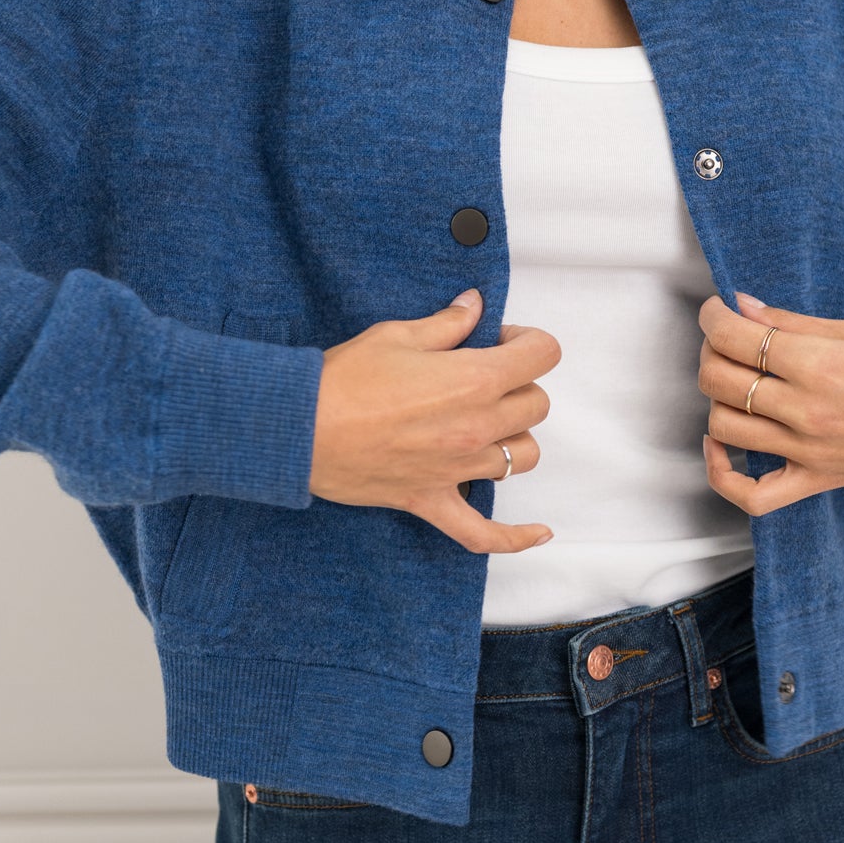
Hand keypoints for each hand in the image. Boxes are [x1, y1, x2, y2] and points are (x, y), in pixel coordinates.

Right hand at [309, 289, 561, 553]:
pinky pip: (486, 533)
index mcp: (475, 379)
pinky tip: (539, 533)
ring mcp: (458, 468)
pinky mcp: (434, 500)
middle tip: (484, 375)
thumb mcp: (398, 336)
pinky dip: (515, 537)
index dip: (527, 342)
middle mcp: (477, 426)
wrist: (300, 428)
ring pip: (523, 457)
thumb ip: (447, 323)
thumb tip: (473, 305)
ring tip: (486, 423)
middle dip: (518, 384)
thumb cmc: (344, 379)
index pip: (542, 354)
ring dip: (513, 437)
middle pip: (536, 405)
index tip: (501, 341)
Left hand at [697, 292, 843, 516]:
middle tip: (728, 341)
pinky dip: (723, 474)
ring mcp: (810, 451)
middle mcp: (808, 410)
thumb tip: (744, 306)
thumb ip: (795, 322)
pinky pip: (753, 495)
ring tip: (735, 382)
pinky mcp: (818, 481)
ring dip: (717, 399)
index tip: (717, 311)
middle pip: (719, 380)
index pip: (736, 337)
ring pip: (724, 427)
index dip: (713, 317)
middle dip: (711, 352)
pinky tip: (722, 446)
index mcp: (820, 364)